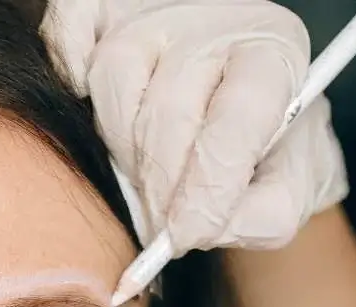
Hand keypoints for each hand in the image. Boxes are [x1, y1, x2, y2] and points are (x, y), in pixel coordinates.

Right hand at [41, 0, 348, 251]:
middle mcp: (215, 23)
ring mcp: (154, 13)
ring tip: (140, 172)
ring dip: (120, 147)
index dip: (206, 190)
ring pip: (115, 78)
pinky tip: (93, 105)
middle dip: (159, 184)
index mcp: (272, 61)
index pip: (236, 124)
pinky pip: (68, 38)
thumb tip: (196, 229)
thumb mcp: (288, 194)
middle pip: (167, 109)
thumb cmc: (262, 155)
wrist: (244, 109)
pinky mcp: (103, 11)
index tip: (185, 235)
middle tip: (160, 222)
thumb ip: (259, 219)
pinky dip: (68, 72)